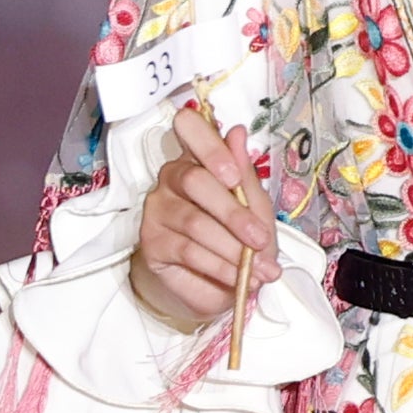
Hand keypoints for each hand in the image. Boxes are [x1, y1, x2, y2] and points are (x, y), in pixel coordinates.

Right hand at [124, 120, 273, 330]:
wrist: (220, 285)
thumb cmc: (238, 237)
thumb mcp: (255, 208)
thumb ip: (246, 175)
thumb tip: (238, 132)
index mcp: (199, 158)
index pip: (189, 128)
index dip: (210, 148)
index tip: (234, 177)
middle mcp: (172, 177)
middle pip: (195, 181)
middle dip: (233, 214)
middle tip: (259, 239)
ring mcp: (158, 208)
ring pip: (194, 222)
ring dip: (232, 249)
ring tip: (259, 270)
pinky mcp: (152, 241)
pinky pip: (188, 251)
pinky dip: (220, 267)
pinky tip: (239, 278)